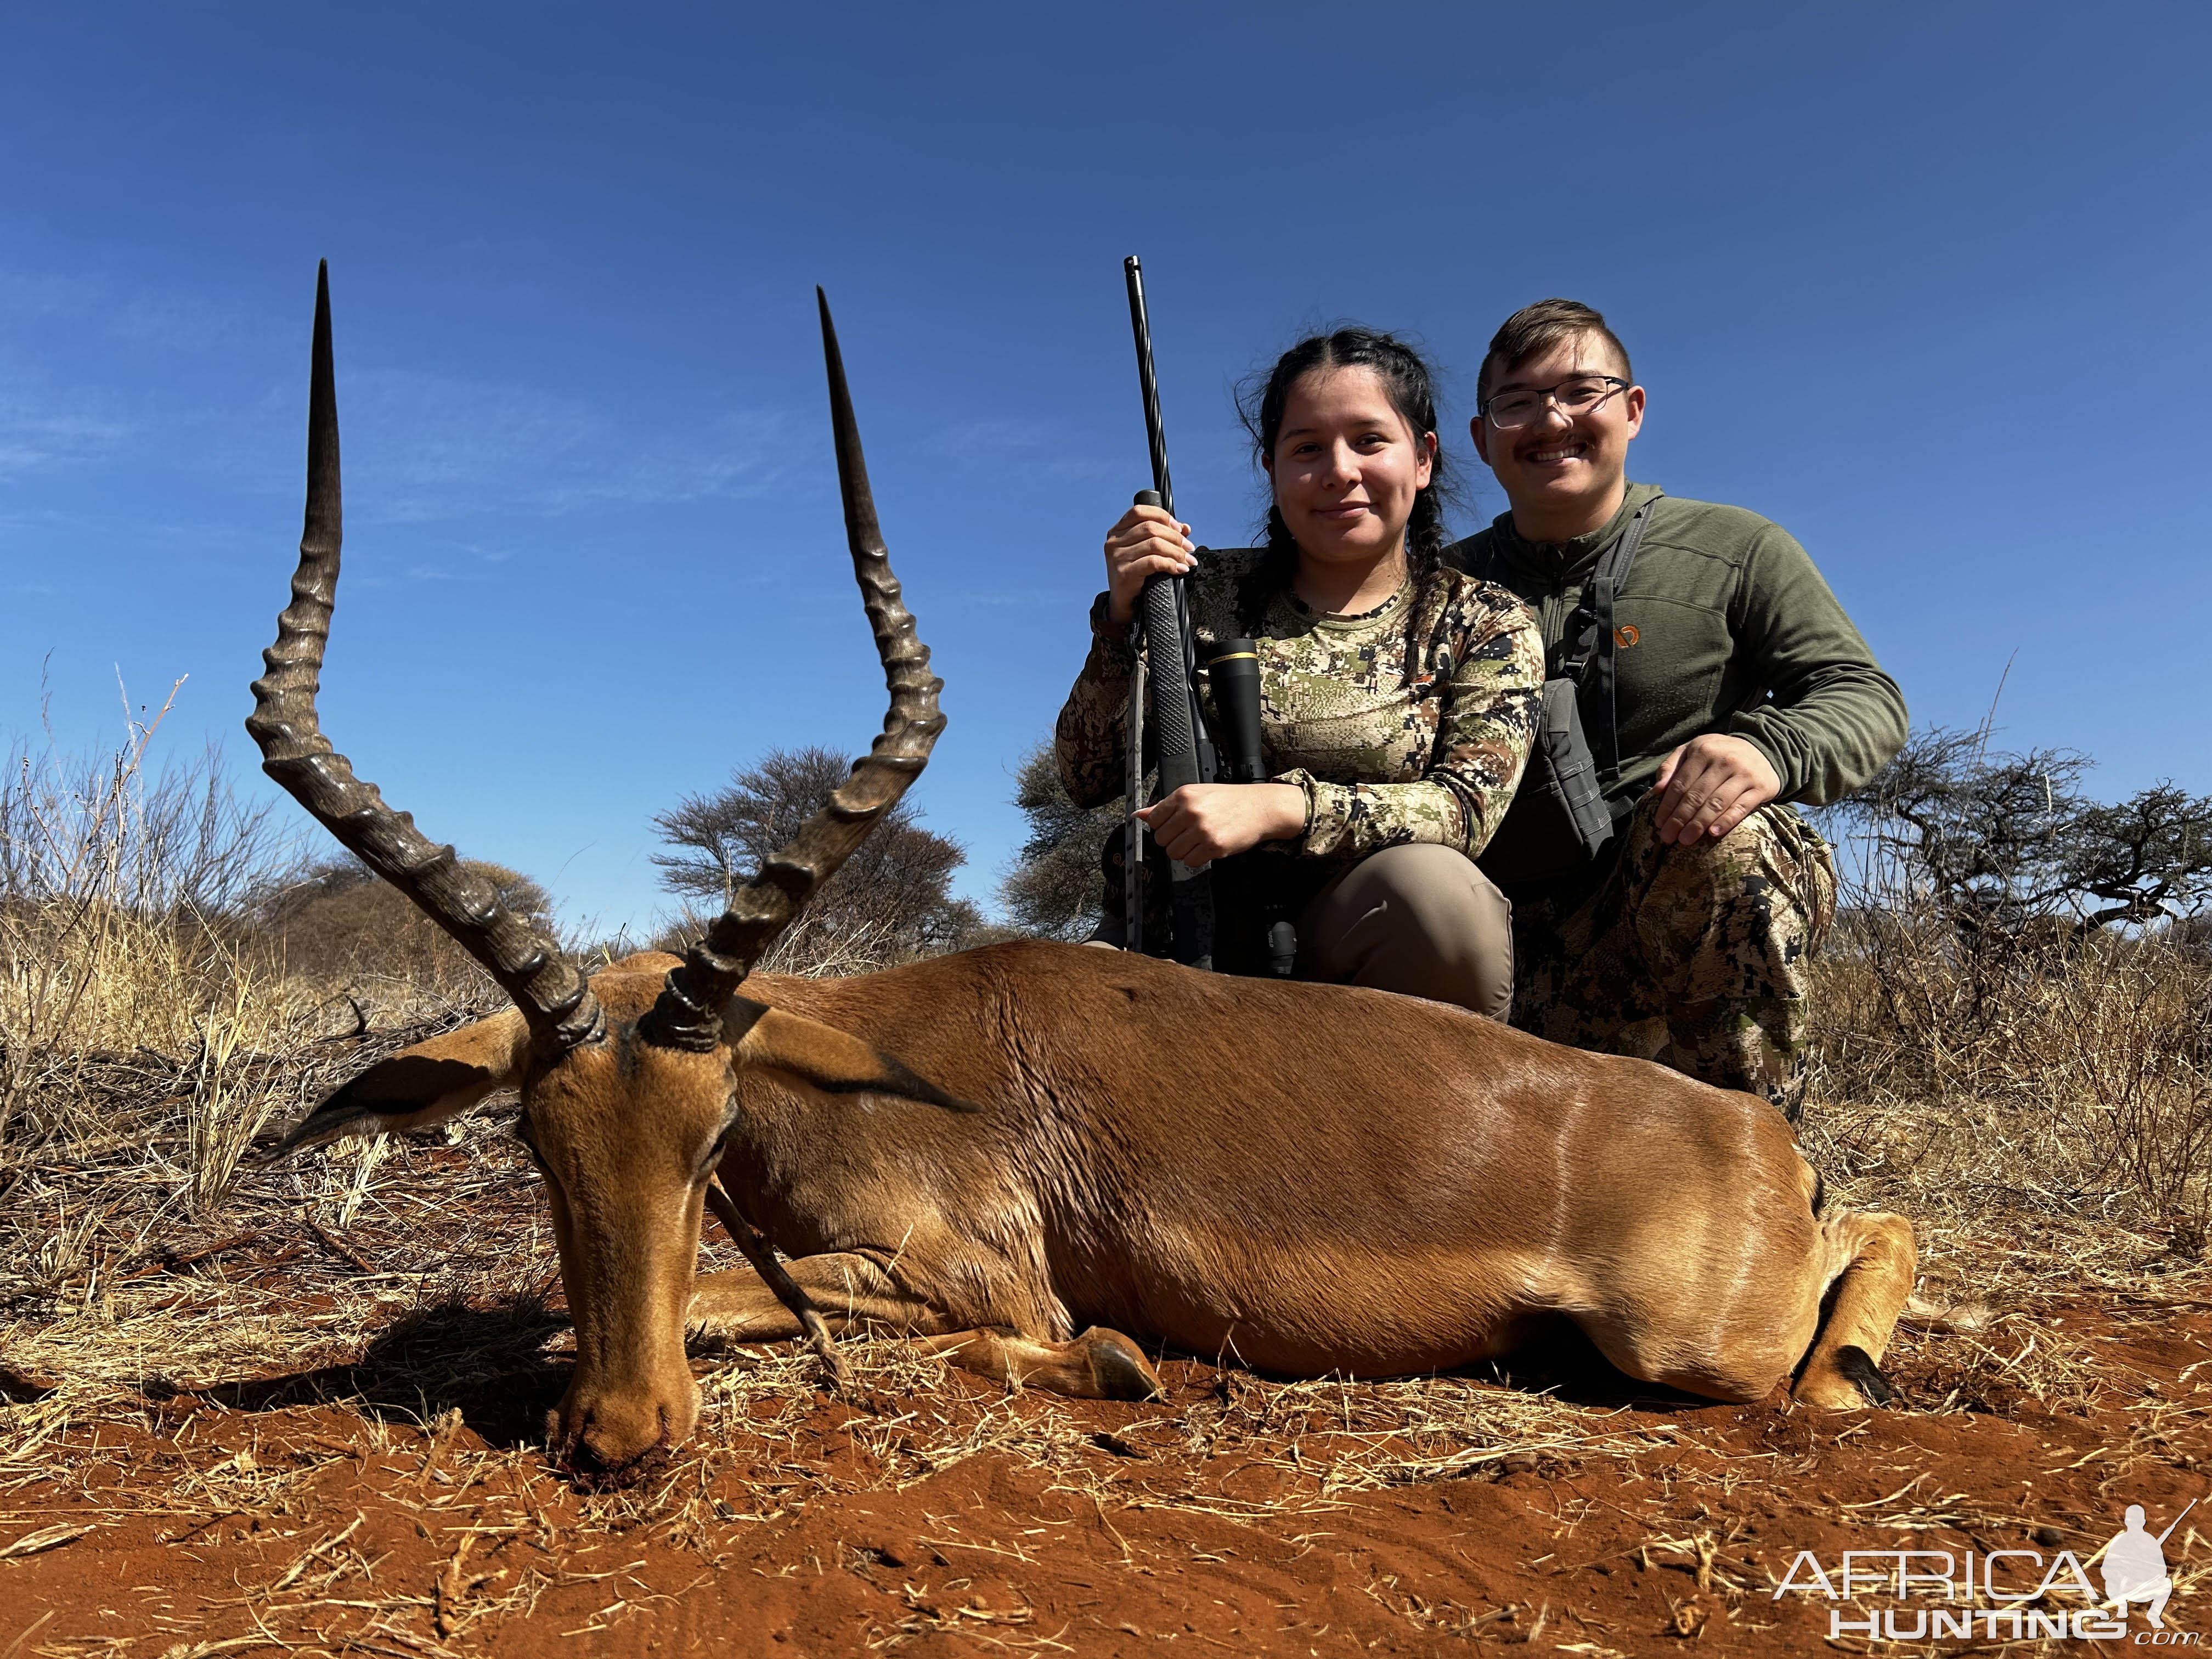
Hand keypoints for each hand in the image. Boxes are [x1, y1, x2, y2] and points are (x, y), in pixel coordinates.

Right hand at [1104, 503, 1196, 625]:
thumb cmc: (1137, 575)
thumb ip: (1164, 536)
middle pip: (1151, 528)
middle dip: (1175, 537)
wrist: (1125, 603)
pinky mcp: (1124, 573)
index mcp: (1117, 531)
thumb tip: (1185, 528)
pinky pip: (1153, 562)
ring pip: (1154, 544)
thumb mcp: (1148, 552)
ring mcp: (1117, 557)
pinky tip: (1180, 569)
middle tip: (1189, 548)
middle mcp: (1114, 542)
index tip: (1179, 528)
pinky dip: (1171, 564)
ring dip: (1177, 552)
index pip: (1139, 511)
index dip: (1162, 516)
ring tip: (1188, 560)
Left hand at [1136, 783, 1304, 867]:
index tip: (1174, 827)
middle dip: (1173, 840)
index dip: (1162, 826)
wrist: (1260, 807)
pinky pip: (1190, 861)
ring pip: (1173, 853)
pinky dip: (1197, 858)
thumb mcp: (1197, 794)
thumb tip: (1139, 814)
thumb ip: (1166, 806)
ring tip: (1199, 841)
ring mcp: (1202, 830)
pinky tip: (1207, 847)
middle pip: (1161, 839)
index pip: (1153, 820)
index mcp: (1184, 795)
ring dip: (1184, 851)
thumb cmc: (1230, 800)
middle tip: (1189, 834)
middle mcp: (1191, 811)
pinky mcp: (1213, 846)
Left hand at [1650, 735, 1781, 845]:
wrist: (1761, 750)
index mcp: (1703, 750)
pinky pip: (1741, 808)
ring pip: (1716, 803)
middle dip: (1679, 819)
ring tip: (1685, 840)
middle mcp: (1724, 761)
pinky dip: (1726, 821)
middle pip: (1696, 795)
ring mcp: (1743, 774)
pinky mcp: (1760, 787)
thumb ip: (1671, 766)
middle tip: (1668, 837)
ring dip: (1698, 824)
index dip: (1668, 805)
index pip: (1680, 783)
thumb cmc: (1717, 754)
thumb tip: (1657, 790)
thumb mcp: (1692, 750)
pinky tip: (1713, 833)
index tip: (1659, 823)